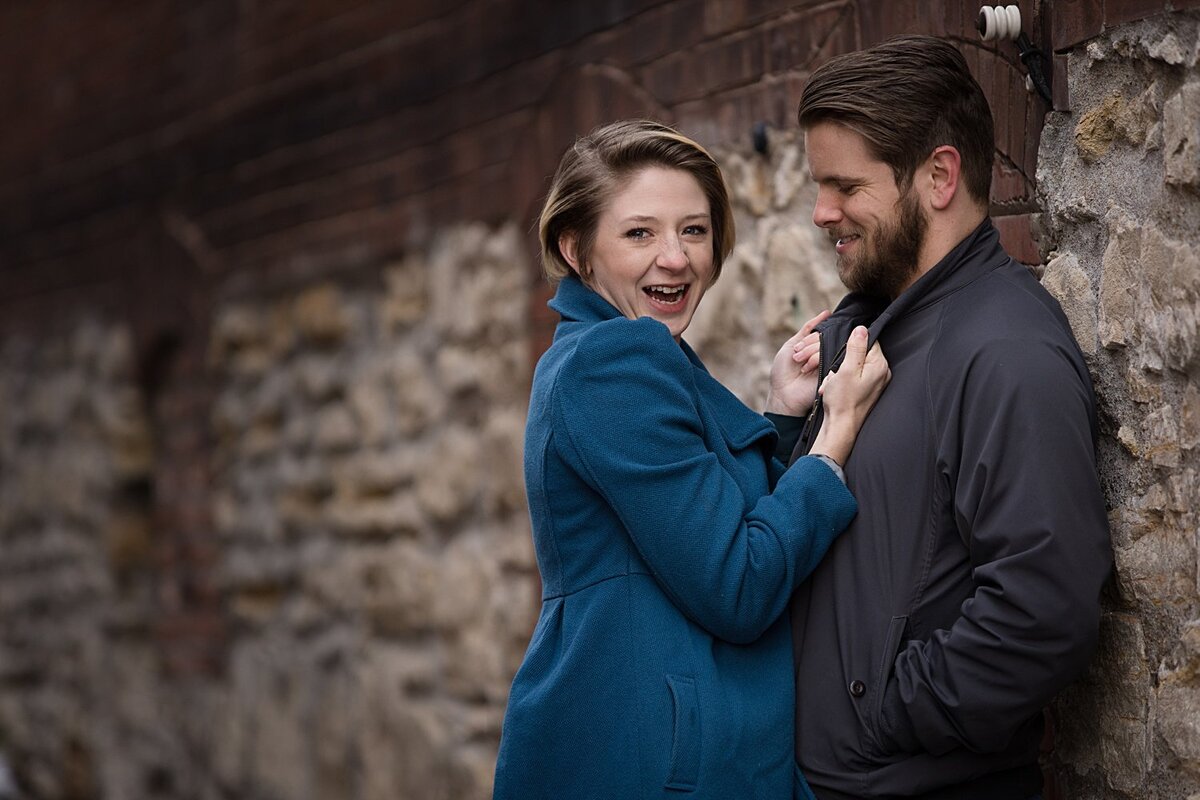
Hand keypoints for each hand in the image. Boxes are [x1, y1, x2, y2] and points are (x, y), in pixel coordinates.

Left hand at [765, 310, 829, 415]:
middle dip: (808, 345)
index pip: (822, 332)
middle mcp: (825, 353)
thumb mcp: (792, 345)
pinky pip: (830, 357)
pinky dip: (815, 359)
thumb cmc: (783, 372)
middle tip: (796, 357)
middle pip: (825, 337)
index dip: (810, 337)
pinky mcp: (833, 372)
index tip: (797, 348)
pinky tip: (807, 369)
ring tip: (800, 365)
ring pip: (826, 346)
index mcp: (817, 347)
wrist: (783, 395)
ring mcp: (830, 362)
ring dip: (809, 353)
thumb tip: (826, 313)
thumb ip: (807, 329)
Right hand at [809, 326, 890, 465]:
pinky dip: (843, 381)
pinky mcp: (868, 391)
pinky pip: (855, 378)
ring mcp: (876, 383)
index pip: (868, 341)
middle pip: (861, 353)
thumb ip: (855, 348)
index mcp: (879, 365)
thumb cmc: (843, 400)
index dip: (851, 345)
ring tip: (834, 384)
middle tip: (836, 374)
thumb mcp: (846, 369)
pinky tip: (836, 390)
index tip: (840, 356)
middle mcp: (882, 373)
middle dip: (843, 360)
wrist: (841, 427)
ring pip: (855, 365)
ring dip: (841, 372)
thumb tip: (861, 329)